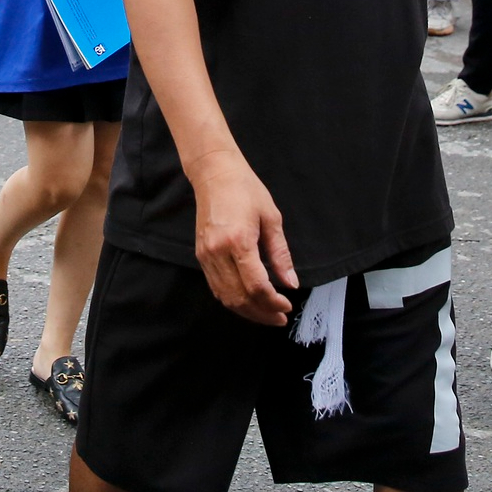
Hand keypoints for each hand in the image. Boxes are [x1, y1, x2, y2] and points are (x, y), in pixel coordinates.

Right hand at [188, 146, 296, 325]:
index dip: (273, 302)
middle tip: (279, 317)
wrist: (215, 174)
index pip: (256, 286)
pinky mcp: (201, 256)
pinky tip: (248, 302)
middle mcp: (218, 252)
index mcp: (239, 242)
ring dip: (247, 311)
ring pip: (226, 297)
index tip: (286, 305)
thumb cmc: (245, 190)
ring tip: (267, 315)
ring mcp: (206, 256)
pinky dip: (233, 300)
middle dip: (262, 313)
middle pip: (239, 297)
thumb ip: (280, 254)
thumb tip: (290, 282)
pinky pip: (216, 288)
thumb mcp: (272, 218)